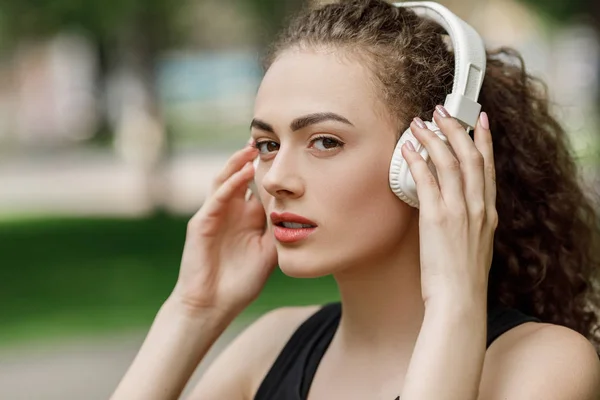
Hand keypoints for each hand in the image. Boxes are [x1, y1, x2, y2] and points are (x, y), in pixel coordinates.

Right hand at [171, 142, 276, 317]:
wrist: (214, 305)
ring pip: (225, 180)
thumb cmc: (241, 282)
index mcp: (247, 218)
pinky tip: (242, 172)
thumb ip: (279, 230)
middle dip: (252, 158)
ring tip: (252, 148)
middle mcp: (230, 212)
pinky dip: (229, 184)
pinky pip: (216, 198)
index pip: (259, 187)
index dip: (271, 172)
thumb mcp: (269, 252)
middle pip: (240, 177)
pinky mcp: (202, 223)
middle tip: (269, 140)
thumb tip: (299, 209)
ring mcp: (214, 215)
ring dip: (237, 163)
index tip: (289, 154)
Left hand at [400, 106, 497, 305]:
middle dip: (456, 128)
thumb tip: (456, 209)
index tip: (480, 121)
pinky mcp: (437, 218)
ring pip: (449, 161)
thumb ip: (470, 222)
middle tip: (443, 111)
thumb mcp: (476, 245)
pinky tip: (408, 149)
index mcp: (488, 213)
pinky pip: (427, 180)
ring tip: (419, 123)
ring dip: (433, 137)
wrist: (460, 299)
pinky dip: (417, 160)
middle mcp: (477, 207)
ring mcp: (458, 211)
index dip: (485, 140)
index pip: (489, 167)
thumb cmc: (463, 278)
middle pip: (470, 155)